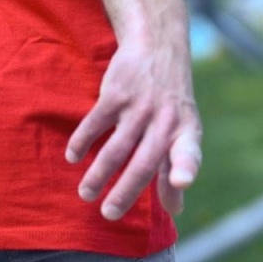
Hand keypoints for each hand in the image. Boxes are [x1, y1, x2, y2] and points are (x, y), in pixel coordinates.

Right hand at [67, 36, 202, 219]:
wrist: (158, 47)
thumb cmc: (172, 102)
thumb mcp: (184, 130)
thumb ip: (177, 168)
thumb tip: (176, 211)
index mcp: (187, 131)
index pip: (189, 152)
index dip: (185, 168)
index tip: (182, 182)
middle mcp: (167, 120)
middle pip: (143, 163)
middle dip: (124, 192)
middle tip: (109, 214)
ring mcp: (141, 106)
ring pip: (116, 149)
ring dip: (98, 176)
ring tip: (86, 194)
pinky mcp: (117, 93)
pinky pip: (95, 125)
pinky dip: (81, 143)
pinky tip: (73, 157)